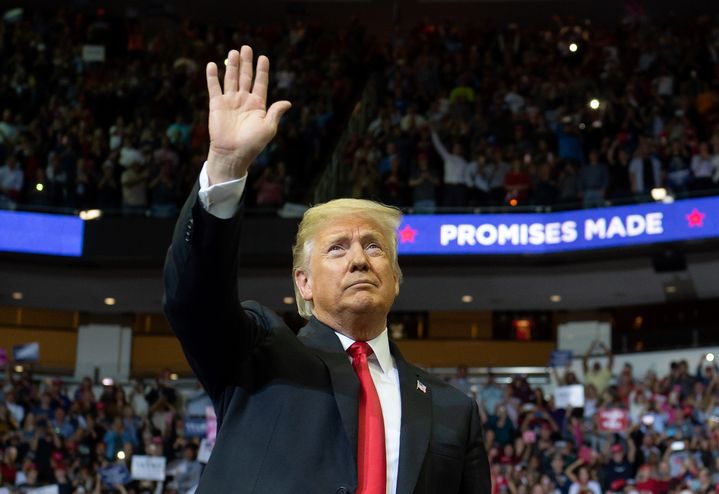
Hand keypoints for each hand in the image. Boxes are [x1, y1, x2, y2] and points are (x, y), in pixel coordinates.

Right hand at [206, 46, 290, 183]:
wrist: (232, 153)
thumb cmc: (252, 143)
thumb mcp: (268, 128)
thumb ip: (275, 112)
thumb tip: (287, 102)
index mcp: (258, 105)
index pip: (260, 83)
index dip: (262, 70)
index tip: (263, 58)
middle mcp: (244, 101)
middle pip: (245, 77)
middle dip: (246, 63)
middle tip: (247, 47)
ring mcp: (230, 101)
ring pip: (231, 79)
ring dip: (232, 66)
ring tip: (234, 52)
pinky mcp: (217, 104)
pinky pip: (214, 87)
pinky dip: (213, 76)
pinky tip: (213, 65)